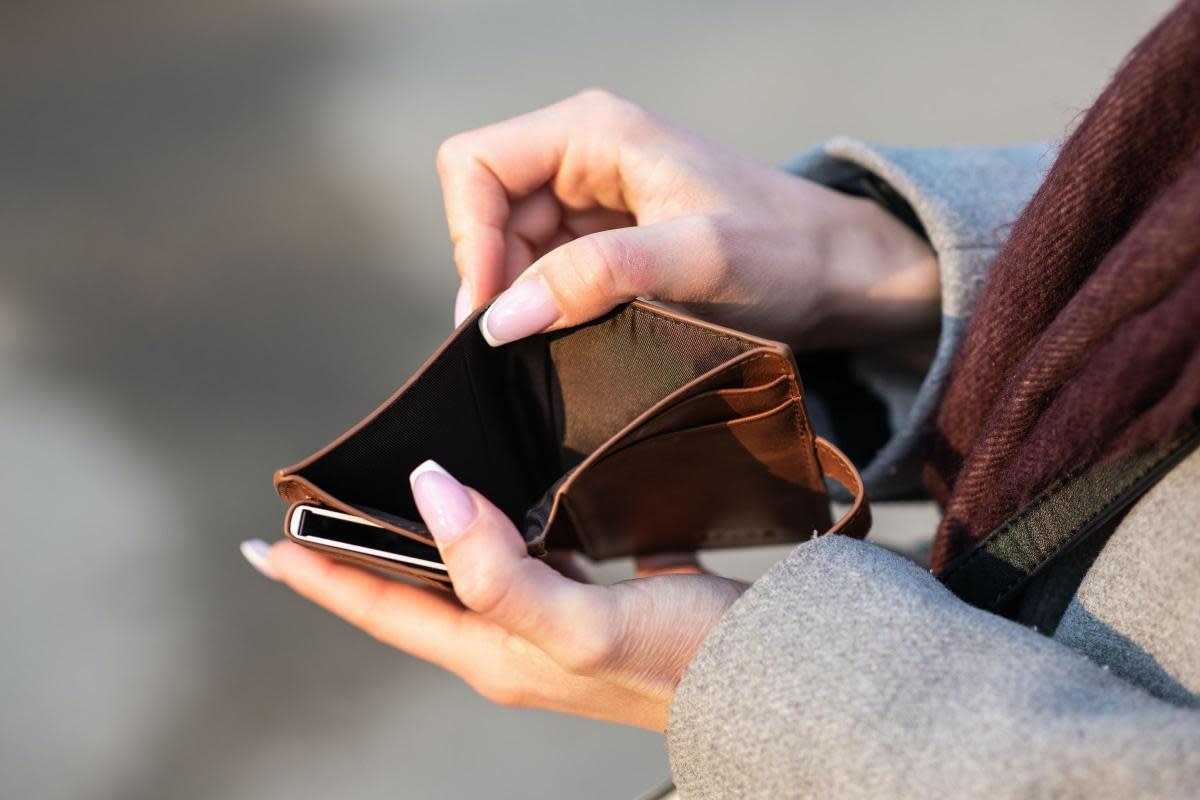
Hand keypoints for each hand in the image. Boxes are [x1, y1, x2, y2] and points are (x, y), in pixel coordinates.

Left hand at [242, 461, 745, 730]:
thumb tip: (428, 492)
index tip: (262, 540)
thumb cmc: (680, 662)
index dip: (319, 576)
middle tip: (316, 507)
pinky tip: (501, 494)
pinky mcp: (590, 599)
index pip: (381, 611)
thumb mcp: (580, 623)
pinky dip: (492, 524)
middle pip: (411, 594)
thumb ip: (496, 570)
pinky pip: (520, 555)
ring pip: (462, 572)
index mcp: (492, 654)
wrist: (769, 679)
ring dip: (420, 539)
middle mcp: (510, 642)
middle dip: (357, 554)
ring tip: (390, 497)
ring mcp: (550, 623)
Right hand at [438, 89, 937, 348]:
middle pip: (484, 211)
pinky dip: (545, 309)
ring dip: (519, 300)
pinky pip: (542, 273)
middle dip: (493, 278)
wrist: (839, 275)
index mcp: (592, 131)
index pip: (474, 165)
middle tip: (521, 345)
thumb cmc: (786, 252)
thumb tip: (503, 317)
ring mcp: (590, 199)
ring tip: (556, 345)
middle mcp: (581, 156)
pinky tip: (572, 340)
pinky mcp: (604, 241)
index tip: (496, 312)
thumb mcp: (698, 260)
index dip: (470, 238)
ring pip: (508, 249)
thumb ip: (598, 277)